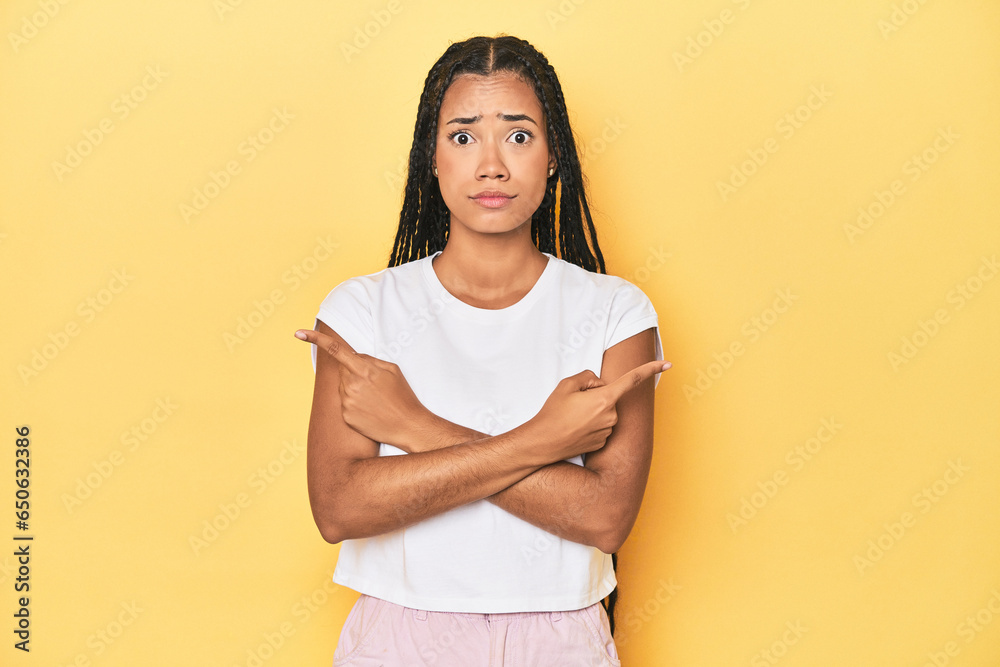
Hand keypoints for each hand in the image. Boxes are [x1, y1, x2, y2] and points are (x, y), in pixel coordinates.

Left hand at [295, 327, 432, 449]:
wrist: (407, 425)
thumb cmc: (402, 396)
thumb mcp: (392, 369)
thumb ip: (369, 360)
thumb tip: (353, 358)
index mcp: (363, 370)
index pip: (336, 350)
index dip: (316, 339)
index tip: (299, 333)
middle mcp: (351, 385)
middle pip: (344, 370)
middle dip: (355, 372)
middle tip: (375, 385)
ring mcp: (347, 402)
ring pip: (344, 387)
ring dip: (355, 389)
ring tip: (375, 399)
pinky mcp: (346, 416)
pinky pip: (345, 403)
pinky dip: (356, 404)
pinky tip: (371, 410)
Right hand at [521, 360, 670, 463]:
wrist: (543, 443)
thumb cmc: (553, 412)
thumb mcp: (567, 384)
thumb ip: (588, 377)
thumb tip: (598, 385)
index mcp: (605, 399)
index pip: (632, 380)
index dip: (651, 369)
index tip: (668, 364)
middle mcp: (611, 416)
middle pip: (609, 396)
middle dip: (595, 395)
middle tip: (573, 403)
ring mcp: (608, 431)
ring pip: (605, 411)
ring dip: (591, 411)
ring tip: (571, 417)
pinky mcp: (603, 442)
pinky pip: (601, 426)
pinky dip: (589, 424)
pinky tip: (575, 428)